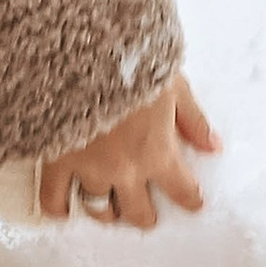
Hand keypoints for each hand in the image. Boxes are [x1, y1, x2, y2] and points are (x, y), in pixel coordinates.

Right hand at [39, 73, 220, 229]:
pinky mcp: (56, 159)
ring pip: (98, 209)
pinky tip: (64, 211)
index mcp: (157, 152)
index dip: (190, 200)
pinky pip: (52, 199)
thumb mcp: (174, 86)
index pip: (181, 192)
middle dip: (145, 215)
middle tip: (147, 213)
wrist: (84, 51)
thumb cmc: (132, 61)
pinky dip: (59, 209)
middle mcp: (124, 169)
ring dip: (107, 212)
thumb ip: (193, 120)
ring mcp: (88, 168)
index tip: (192, 202)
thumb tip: (213, 146)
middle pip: (138, 212)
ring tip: (109, 209)